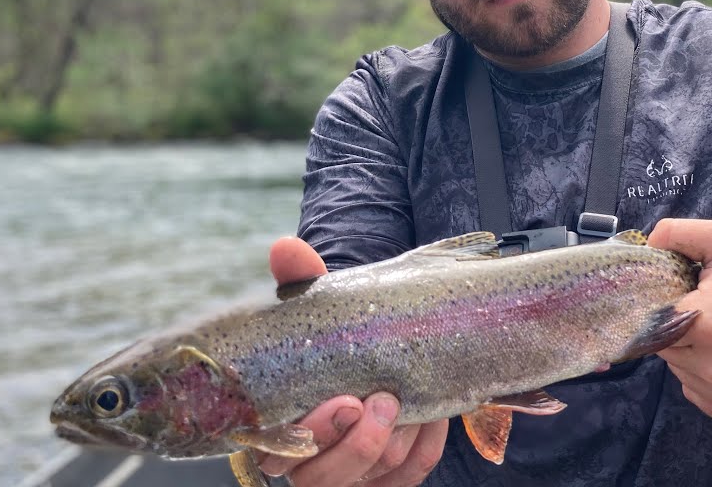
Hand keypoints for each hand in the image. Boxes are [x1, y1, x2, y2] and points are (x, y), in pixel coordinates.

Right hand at [263, 236, 449, 485]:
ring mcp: (350, 474)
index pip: (280, 452)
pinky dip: (424, 447)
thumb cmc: (340, 333)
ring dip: (397, 440)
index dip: (315, 433)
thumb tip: (285, 247)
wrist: (381, 342)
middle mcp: (308, 461)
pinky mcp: (387, 479)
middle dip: (358, 443)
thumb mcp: (322, 307)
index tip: (345, 401)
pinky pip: (408, 475)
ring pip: (371, 476)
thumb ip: (301, 281)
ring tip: (408, 401)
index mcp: (278, 425)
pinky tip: (433, 418)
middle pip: (323, 477)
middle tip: (383, 401)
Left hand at [647, 219, 711, 429]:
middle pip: (666, 349)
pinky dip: (710, 379)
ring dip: (694, 355)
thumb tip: (648, 244)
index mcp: (706, 325)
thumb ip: (680, 234)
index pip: (652, 321)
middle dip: (680, 329)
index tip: (686, 297)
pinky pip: (702, 396)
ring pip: (682, 373)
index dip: (666, 306)